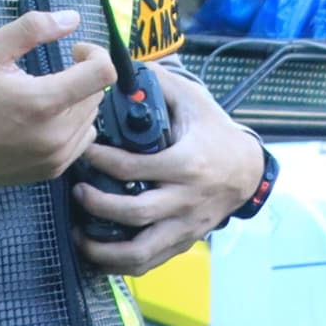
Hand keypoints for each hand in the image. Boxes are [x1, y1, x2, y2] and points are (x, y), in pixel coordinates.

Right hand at [0, 13, 109, 188]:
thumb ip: (32, 28)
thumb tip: (72, 18)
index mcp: (44, 102)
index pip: (103, 73)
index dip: (95, 53)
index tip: (75, 50)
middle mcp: (57, 135)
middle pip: (96, 94)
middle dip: (80, 77)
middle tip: (47, 74)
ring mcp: (56, 157)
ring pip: (90, 118)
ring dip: (76, 102)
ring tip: (41, 97)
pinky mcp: (51, 171)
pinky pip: (81, 141)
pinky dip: (71, 126)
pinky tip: (43, 120)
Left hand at [71, 74, 268, 276]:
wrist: (248, 170)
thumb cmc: (215, 133)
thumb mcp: (193, 101)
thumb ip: (157, 83)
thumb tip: (112, 63)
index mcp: (187, 164)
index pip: (135, 168)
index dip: (102, 161)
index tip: (85, 150)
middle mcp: (187, 199)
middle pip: (134, 212)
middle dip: (97, 204)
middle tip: (78, 190)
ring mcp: (186, 225)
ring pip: (140, 249)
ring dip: (103, 246)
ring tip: (80, 231)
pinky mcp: (183, 241)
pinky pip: (148, 262)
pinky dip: (119, 263)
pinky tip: (97, 251)